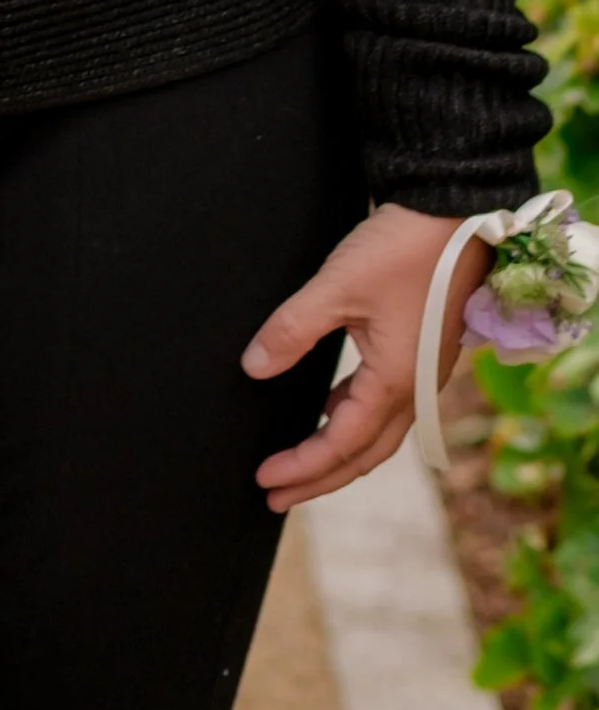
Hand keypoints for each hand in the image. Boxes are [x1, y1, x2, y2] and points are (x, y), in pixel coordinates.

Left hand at [244, 200, 490, 507]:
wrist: (455, 214)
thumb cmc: (400, 248)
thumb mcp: (336, 286)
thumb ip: (292, 330)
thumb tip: (253, 368)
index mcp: (396, 383)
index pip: (341, 444)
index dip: (301, 466)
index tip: (264, 479)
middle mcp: (416, 390)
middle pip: (364, 454)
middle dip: (319, 478)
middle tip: (275, 495)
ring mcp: (424, 375)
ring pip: (378, 433)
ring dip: (338, 451)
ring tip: (299, 462)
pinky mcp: (424, 355)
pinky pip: (386, 405)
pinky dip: (354, 418)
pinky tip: (329, 407)